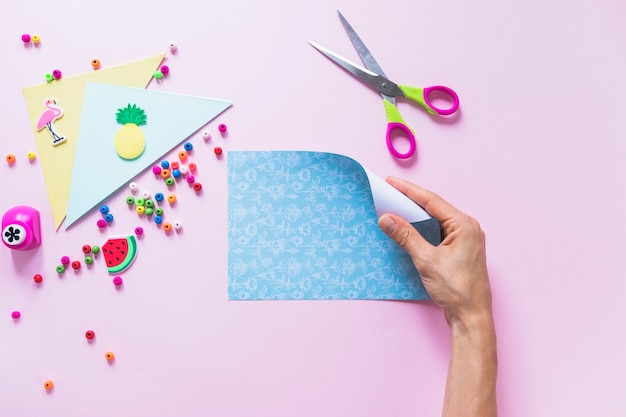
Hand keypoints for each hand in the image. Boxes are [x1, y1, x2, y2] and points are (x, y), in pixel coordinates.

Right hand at [378, 177, 492, 327]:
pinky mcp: (460, 251)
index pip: (432, 201)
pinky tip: (409, 229)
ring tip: (395, 208)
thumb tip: (387, 219)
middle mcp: (467, 229)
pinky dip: (422, 230)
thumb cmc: (457, 290)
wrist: (471, 317)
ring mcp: (465, 240)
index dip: (409, 191)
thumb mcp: (426, 260)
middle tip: (390, 192)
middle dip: (411, 201)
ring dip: (416, 216)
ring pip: (435, 221)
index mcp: (464, 225)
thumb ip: (406, 236)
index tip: (391, 182)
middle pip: (434, 208)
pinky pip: (438, 233)